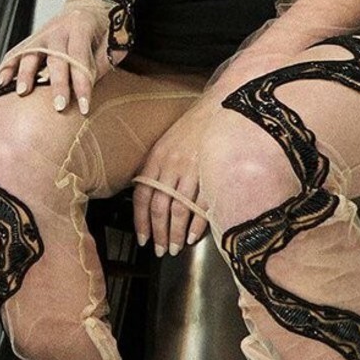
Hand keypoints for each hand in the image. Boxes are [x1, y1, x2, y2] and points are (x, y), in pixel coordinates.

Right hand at [0, 0, 126, 113]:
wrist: (91, 2)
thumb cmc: (104, 25)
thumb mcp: (114, 40)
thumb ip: (102, 62)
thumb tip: (90, 88)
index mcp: (82, 27)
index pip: (81, 58)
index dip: (82, 84)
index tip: (84, 106)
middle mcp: (59, 29)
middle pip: (56, 58)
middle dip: (57, 84)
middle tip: (59, 106)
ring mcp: (43, 34)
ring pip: (31, 53)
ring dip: (26, 74)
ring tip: (22, 92)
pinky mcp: (33, 39)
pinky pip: (16, 52)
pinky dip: (7, 67)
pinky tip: (1, 83)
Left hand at [133, 100, 214, 255]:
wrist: (218, 109)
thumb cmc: (191, 129)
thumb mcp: (165, 144)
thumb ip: (155, 168)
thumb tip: (146, 195)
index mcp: (157, 159)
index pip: (143, 196)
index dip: (141, 221)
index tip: (142, 239)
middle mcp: (171, 166)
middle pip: (160, 207)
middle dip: (158, 233)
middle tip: (159, 250)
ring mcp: (192, 170)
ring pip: (179, 210)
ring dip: (175, 233)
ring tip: (174, 247)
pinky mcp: (211, 174)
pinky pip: (201, 205)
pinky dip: (197, 224)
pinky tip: (193, 236)